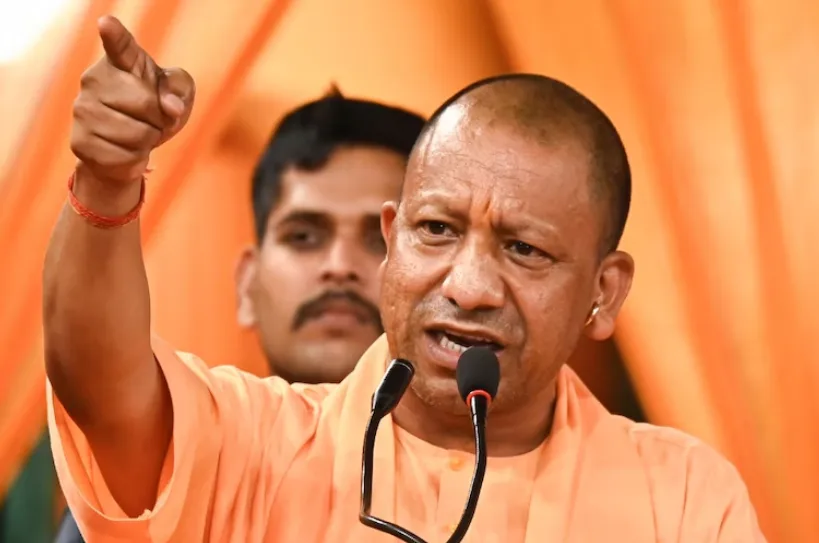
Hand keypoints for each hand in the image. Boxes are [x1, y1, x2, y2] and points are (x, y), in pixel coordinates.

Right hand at [70, 15, 194, 186]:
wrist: (128, 147)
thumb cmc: (155, 110)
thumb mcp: (177, 94)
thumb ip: (179, 90)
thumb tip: (171, 107)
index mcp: (121, 61)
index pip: (119, 46)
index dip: (114, 34)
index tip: (107, 24)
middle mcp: (94, 79)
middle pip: (145, 103)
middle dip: (159, 118)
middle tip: (150, 118)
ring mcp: (83, 110)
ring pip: (136, 133)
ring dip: (148, 139)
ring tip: (138, 133)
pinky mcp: (80, 141)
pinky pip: (124, 156)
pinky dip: (135, 158)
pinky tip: (125, 150)